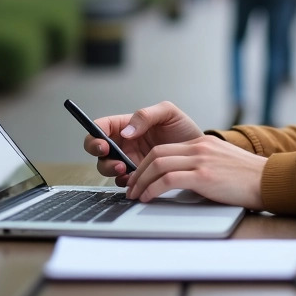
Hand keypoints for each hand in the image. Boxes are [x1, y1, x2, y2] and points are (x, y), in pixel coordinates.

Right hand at [83, 101, 202, 183]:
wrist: (199, 153)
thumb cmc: (183, 129)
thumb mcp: (168, 113)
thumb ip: (146, 115)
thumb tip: (126, 130)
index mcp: (127, 124)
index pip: (102, 127)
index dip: (95, 134)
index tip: (103, 142)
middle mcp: (124, 143)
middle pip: (98, 149)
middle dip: (100, 154)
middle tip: (111, 156)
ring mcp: (129, 159)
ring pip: (107, 166)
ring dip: (111, 169)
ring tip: (125, 168)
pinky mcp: (138, 175)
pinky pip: (123, 181)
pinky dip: (124, 181)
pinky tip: (133, 180)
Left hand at [126, 134, 266, 209]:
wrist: (269, 181)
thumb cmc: (248, 178)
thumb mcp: (222, 161)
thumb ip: (203, 163)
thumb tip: (184, 178)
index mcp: (203, 143)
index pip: (164, 148)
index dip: (145, 164)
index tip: (138, 177)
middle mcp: (199, 147)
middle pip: (156, 154)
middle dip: (138, 172)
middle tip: (131, 187)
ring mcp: (201, 160)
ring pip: (158, 165)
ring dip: (141, 182)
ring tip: (135, 195)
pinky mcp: (203, 176)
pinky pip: (168, 180)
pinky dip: (152, 189)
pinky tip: (148, 198)